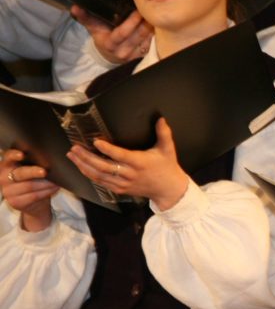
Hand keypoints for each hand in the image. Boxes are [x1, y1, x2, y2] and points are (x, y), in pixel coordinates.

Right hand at [1, 149, 58, 232]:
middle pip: (20, 173)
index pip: (8, 156)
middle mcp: (4, 176)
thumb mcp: (33, 168)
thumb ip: (36, 161)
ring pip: (29, 186)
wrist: (34, 201)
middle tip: (45, 172)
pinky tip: (54, 188)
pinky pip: (33, 196)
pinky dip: (46, 192)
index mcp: (8, 164)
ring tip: (56, 182)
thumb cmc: (35, 179)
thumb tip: (50, 157)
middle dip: (34, 172)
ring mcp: (7, 190)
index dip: (14, 155)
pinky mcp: (14, 202)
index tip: (22, 155)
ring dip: (46, 184)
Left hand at [66, 118, 189, 210]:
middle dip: (86, 157)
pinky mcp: (120, 189)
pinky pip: (101, 182)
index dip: (107, 149)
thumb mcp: (168, 149)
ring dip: (83, 166)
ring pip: (99, 176)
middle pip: (103, 167)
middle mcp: (129, 174)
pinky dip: (89, 174)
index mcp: (140, 162)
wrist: (167, 189)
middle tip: (75, 148)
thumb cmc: (167, 166)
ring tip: (72, 156)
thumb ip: (164, 133)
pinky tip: (81, 167)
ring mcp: (123, 183)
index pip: (120, 155)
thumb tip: (160, 118)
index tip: (95, 141)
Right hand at [70, 7, 152, 64]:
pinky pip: (152, 44)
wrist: (109, 54)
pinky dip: (155, 34)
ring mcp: (134, 55)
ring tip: (156, 15)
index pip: (122, 33)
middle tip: (152, 10)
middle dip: (146, 22)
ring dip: (153, 27)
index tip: (138, 11)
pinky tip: (158, 24)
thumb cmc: (102, 36)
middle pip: (138, 36)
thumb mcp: (93, 28)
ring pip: (147, 39)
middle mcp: (122, 51)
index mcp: (109, 44)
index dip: (131, 23)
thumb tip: (75, 7)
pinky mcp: (143, 56)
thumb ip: (85, 17)